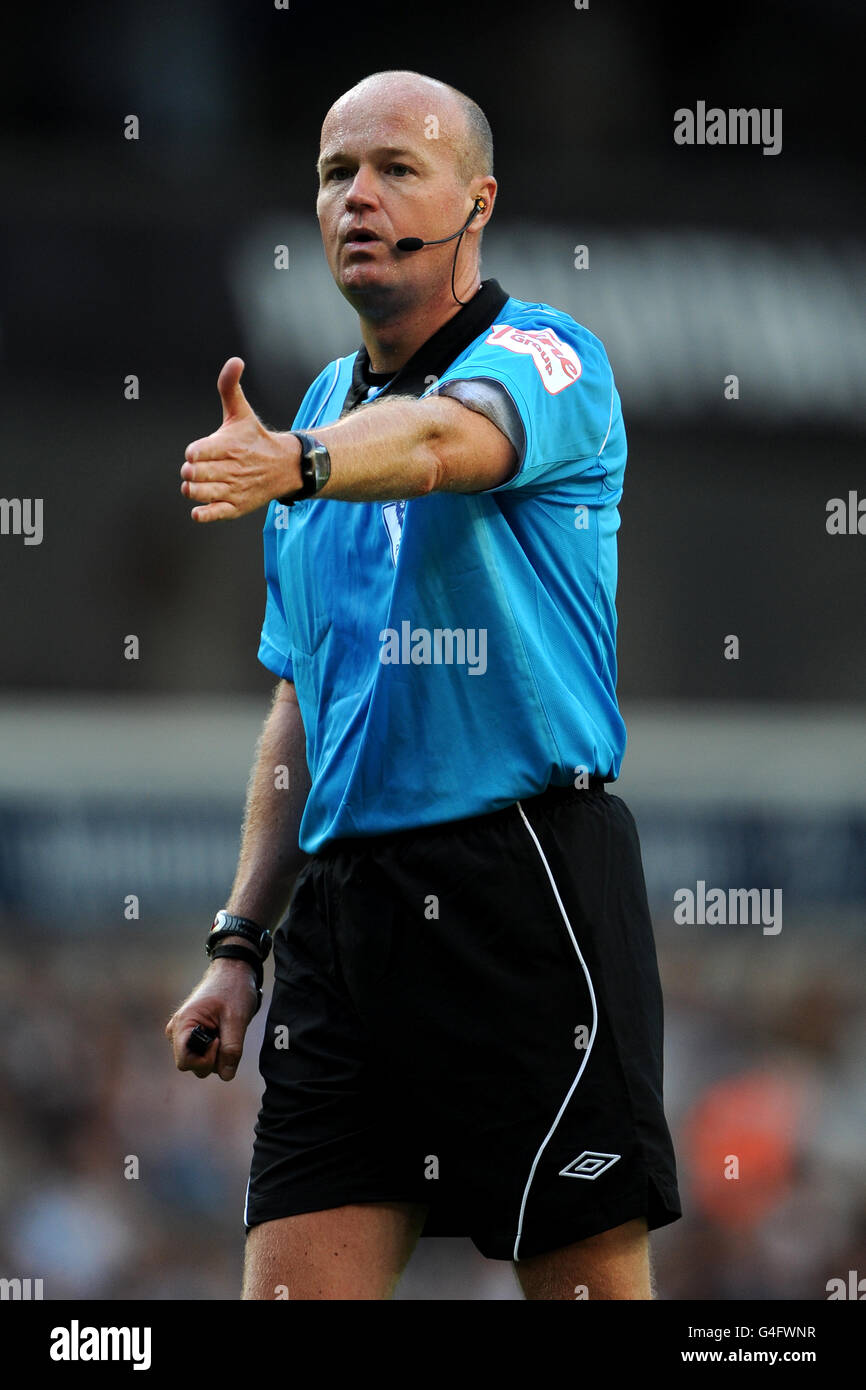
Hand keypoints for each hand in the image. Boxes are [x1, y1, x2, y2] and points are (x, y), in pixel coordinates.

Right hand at [165, 956, 259, 1080]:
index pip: (185, 1063)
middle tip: (227, 1033)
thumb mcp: (237, 1019)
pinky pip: (203, 1053)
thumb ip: (232, 1049)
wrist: (233, 971)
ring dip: (216, 1053)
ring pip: (199, 1062)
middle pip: (193, 1065)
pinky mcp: (192, 1034)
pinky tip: (223, 1031)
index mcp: (183, 1025)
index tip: (219, 1041)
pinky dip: (216, 1048)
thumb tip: (226, 1075)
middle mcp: (177, 1031)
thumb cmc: (233, 989)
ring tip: (225, 1029)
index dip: (205, 1060)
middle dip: (214, 1057)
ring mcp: (183, 1033)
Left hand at [181, 357, 300, 521]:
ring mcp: (234, 490)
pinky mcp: (236, 507)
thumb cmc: (255, 439)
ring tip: (196, 484)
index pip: (198, 452)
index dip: (194, 453)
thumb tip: (235, 361)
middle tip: (195, 469)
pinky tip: (199, 509)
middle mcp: (232, 469)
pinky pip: (215, 513)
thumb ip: (230, 387)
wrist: (285, 467)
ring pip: (201, 493)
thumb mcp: (241, 412)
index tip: (196, 453)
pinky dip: (204, 513)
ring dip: (193, 490)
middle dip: (190, 472)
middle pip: (195, 474)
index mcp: (229, 445)